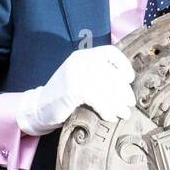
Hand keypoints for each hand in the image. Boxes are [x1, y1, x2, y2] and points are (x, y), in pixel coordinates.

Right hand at [14, 45, 135, 136]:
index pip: (110, 53)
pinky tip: (109, 117)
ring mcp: (75, 73)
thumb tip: (125, 87)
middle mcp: (80, 60)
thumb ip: (98, 76)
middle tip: (129, 105)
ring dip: (118, 103)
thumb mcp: (81, 78)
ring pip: (106, 87)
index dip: (123, 65)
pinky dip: (106, 109)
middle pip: (111, 73)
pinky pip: (97, 98)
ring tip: (124, 114)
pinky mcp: (72, 89)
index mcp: (84, 55)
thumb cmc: (64, 96)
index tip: (129, 80)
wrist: (39, 107)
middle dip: (123, 91)